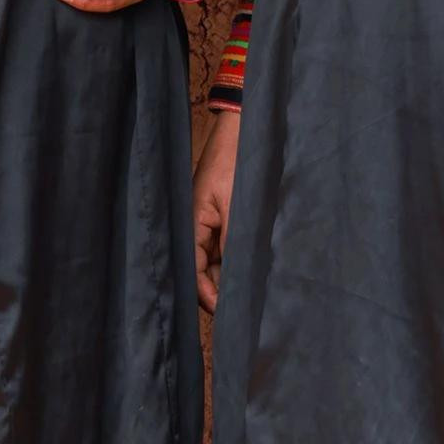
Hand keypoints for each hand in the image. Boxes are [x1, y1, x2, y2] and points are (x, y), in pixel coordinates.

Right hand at [192, 110, 239, 311]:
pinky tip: (251, 270)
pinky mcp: (220, 218)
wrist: (245, 130)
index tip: (228, 313)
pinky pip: (223, 248)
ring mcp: (208, 223)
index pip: (193, 272)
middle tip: (244, 310)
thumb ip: (234, 246)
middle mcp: (196, 227)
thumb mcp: (238, 208)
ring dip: (228, 277)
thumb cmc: (238, 163)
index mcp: (192, 224)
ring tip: (251, 294)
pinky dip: (234, 260)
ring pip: (214, 263)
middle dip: (219, 291)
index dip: (208, 295)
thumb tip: (235, 284)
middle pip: (202, 272)